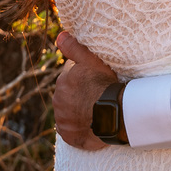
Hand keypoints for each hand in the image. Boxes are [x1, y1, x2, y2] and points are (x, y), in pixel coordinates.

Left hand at [53, 31, 116, 150]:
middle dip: (79, 95)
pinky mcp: (67, 134)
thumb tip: (59, 35)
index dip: (84, 79)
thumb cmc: (104, 85)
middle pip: (69, 95)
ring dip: (79, 111)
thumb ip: (74, 47)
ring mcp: (62, 118)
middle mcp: (58, 100)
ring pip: (69, 112)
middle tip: (97, 96)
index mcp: (63, 81)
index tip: (96, 82)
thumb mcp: (91, 61)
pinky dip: (79, 127)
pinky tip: (91, 124)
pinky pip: (71, 129)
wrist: (112, 114)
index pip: (71, 77)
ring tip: (96, 111)